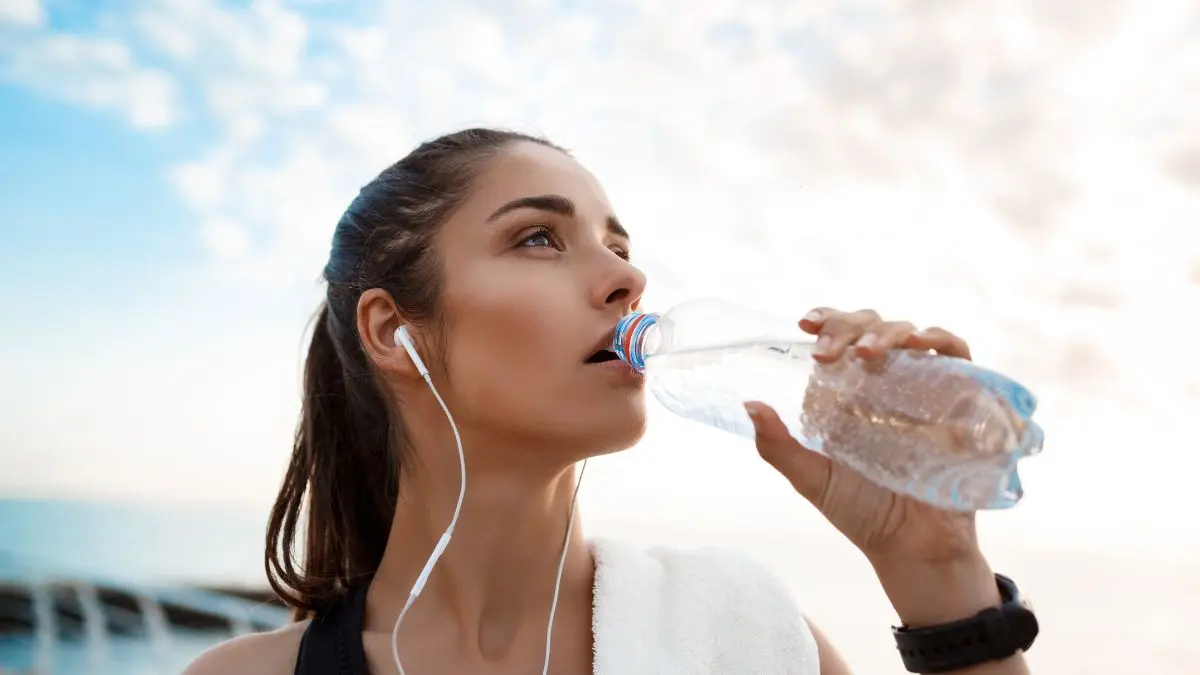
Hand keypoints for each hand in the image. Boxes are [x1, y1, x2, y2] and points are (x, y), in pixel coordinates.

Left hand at [746, 307, 982, 569]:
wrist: (914, 549)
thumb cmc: (862, 514)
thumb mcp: (812, 479)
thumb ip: (778, 447)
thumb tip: (749, 405)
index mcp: (849, 394)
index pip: (839, 340)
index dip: (827, 321)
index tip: (806, 324)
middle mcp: (886, 385)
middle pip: (872, 328)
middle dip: (850, 326)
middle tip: (829, 349)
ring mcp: (924, 390)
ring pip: (911, 335)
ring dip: (889, 332)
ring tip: (868, 352)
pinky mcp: (960, 401)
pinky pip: (958, 356)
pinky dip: (943, 341)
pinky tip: (923, 345)